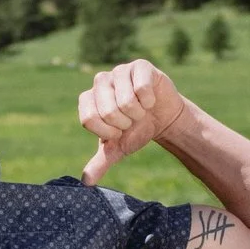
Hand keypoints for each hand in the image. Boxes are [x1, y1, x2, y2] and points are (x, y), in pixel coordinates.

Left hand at [80, 56, 188, 180]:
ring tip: (141, 110)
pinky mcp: (139, 66)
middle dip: (125, 123)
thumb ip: (101, 162)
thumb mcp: (118, 149)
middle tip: (131, 120)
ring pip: (126, 101)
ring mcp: (119, 71)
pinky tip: (150, 99)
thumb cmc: (136, 131)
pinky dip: (149, 101)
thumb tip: (86, 183)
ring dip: (139, 113)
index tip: (117, 132)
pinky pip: (142, 88)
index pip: (89, 119)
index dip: (107, 132)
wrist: (163, 119)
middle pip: (108, 111)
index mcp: (88, 99)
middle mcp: (100, 81)